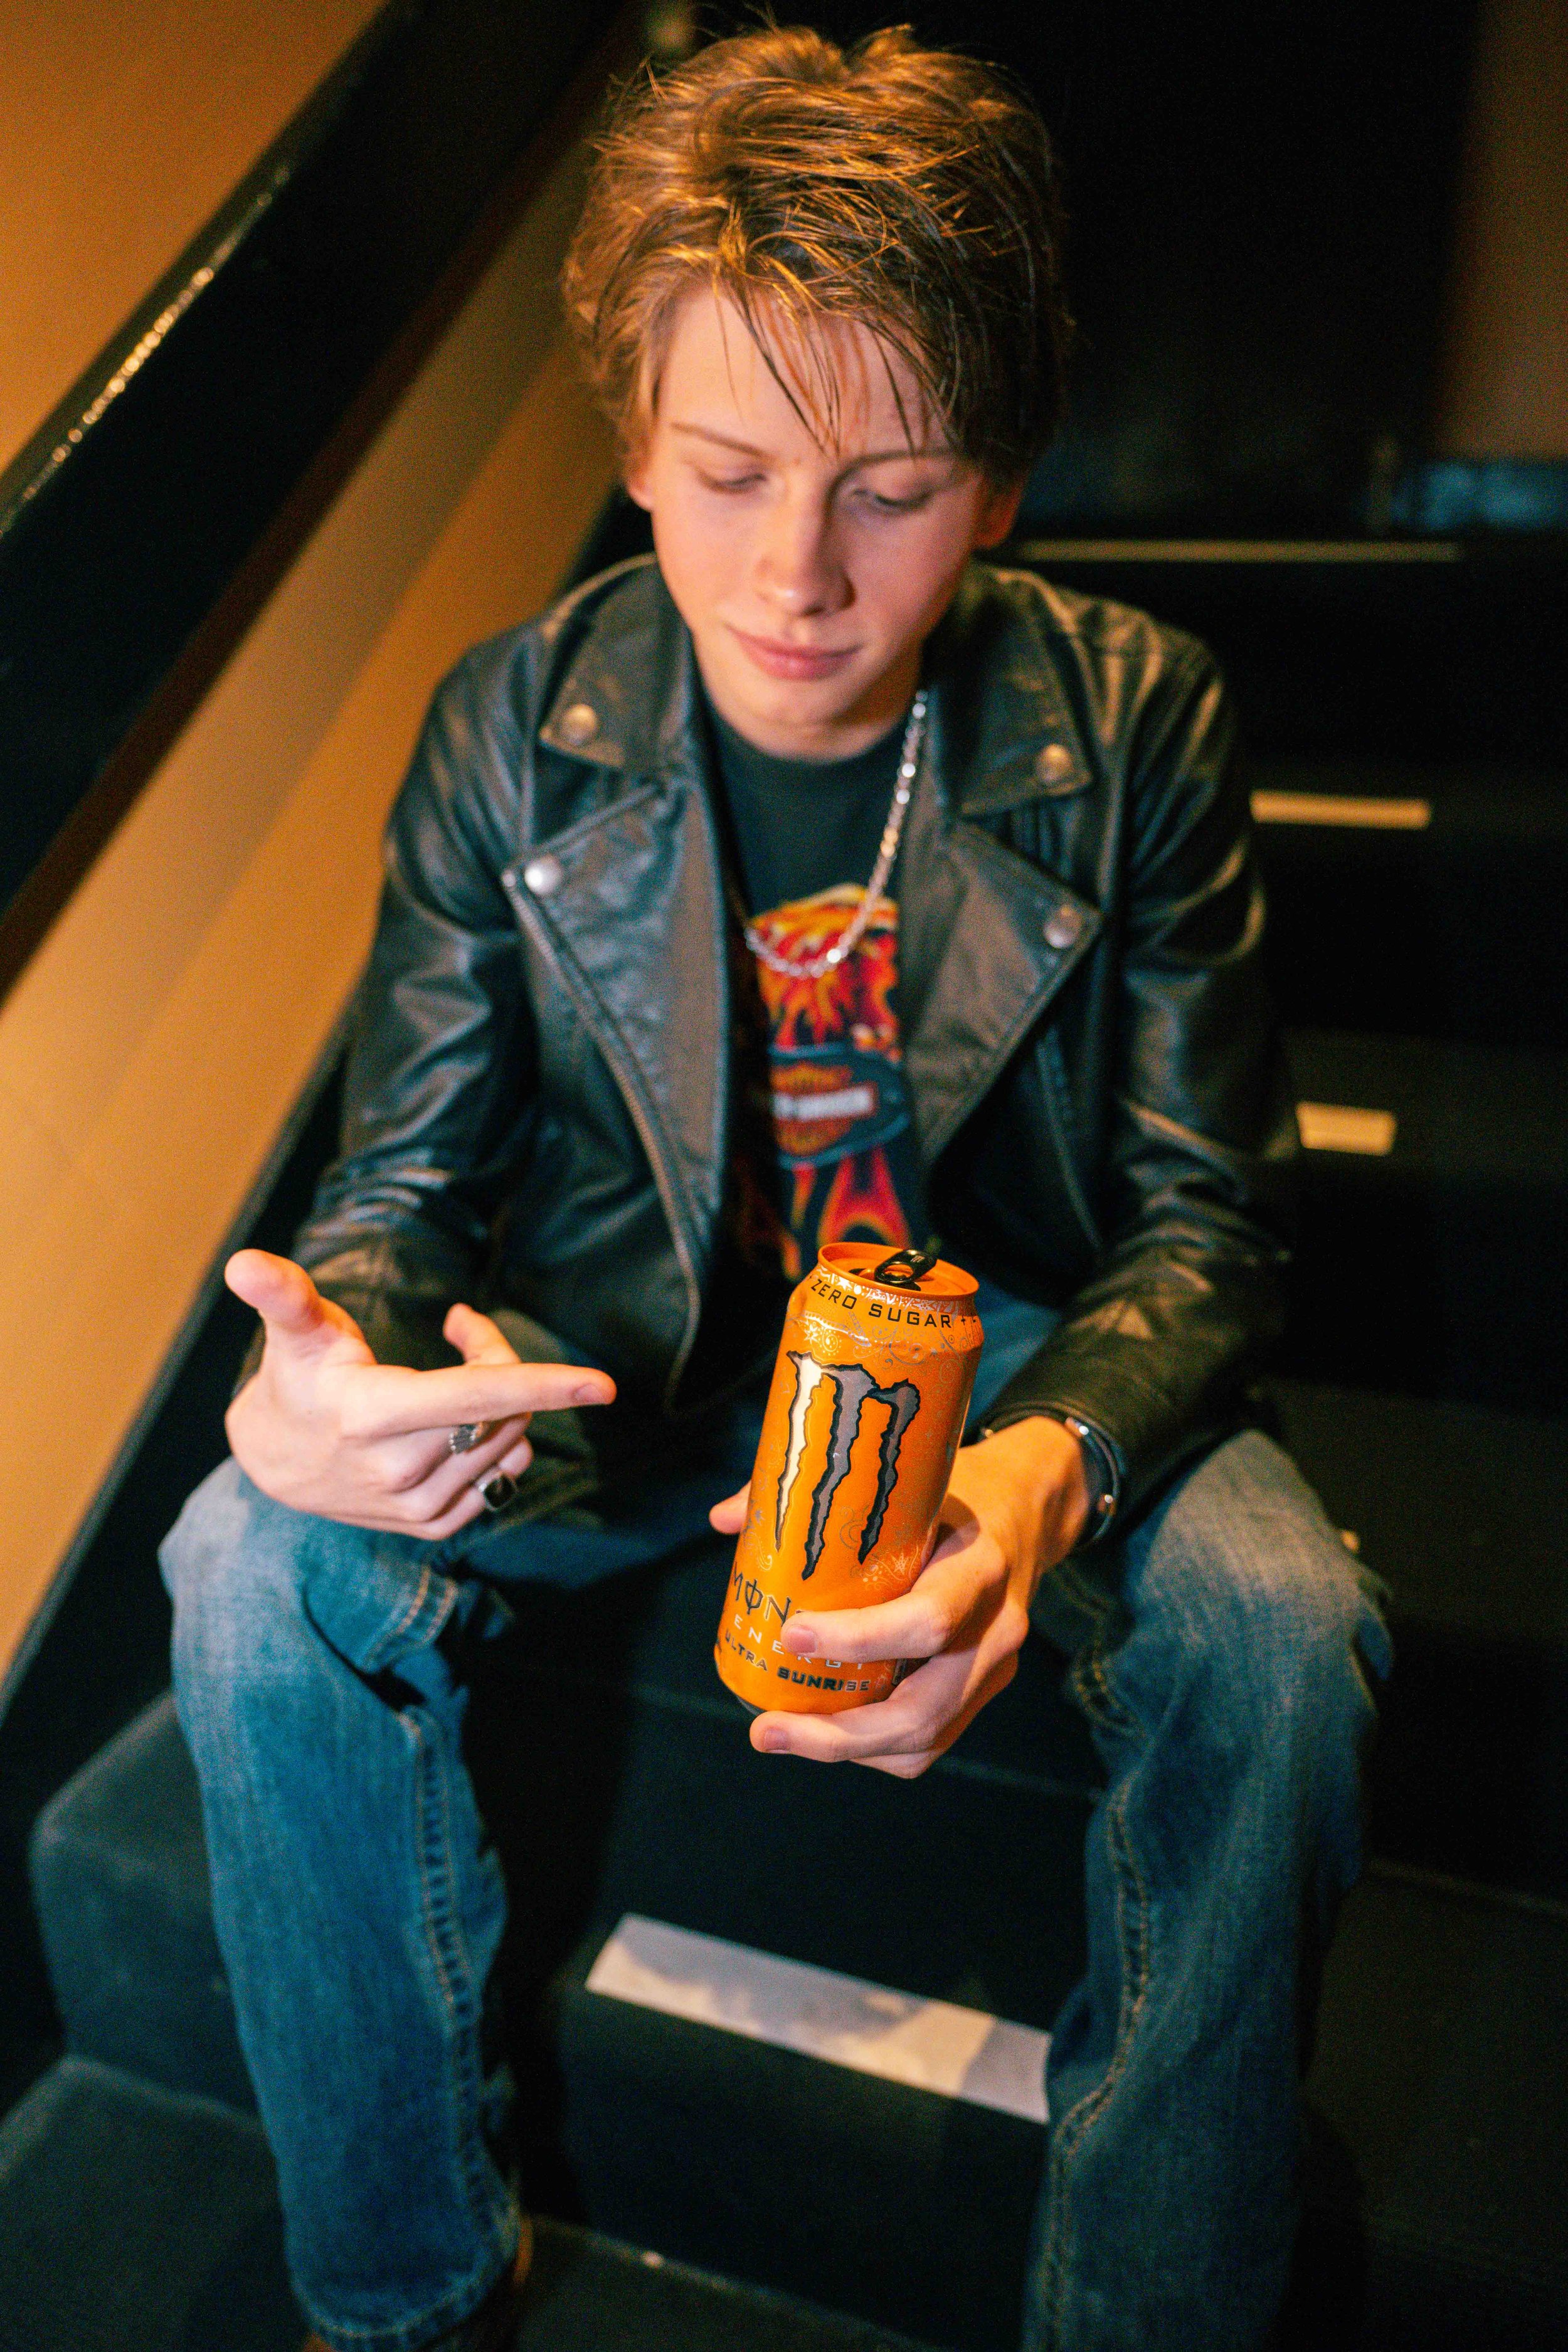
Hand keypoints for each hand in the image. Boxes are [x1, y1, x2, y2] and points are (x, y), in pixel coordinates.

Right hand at [224, 1248, 613, 1536]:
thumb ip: (282, 1295)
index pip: (473, 1397)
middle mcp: (399, 1471)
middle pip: (501, 1407)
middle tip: (460, 1330)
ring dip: (503, 1400)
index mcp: (372, 1416)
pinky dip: (500, 1438)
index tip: (605, 1383)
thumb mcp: (294, 1331)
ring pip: (510, 1439)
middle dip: (498, 1359)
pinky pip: (506, 1473)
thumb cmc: (299, 1377)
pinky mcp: (434, 1526)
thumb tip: (244, 1261)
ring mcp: (418, 1506)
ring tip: (451, 1377)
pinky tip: (457, 1423)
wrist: (276, 1463)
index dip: (542, 1383)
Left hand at [709, 1417, 1089, 1776]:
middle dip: (840, 1734)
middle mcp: (997, 1627)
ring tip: (777, 1735)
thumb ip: (815, 1492)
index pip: (929, 1620)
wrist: (1029, 1506)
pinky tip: (823, 1731)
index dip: (859, 1639)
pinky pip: (930, 1740)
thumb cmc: (952, 1486)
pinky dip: (873, 1748)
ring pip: (925, 1738)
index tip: (790, 1634)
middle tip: (764, 1729)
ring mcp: (995, 1666)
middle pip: (924, 1708)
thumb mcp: (902, 1476)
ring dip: (848, 1750)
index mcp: (979, 1565)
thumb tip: (724, 1520)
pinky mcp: (983, 1689)